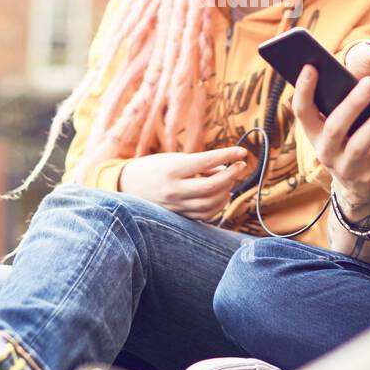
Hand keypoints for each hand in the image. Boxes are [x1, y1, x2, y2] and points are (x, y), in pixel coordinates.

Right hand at [117, 147, 249, 221]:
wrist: (127, 188)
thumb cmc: (153, 168)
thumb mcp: (173, 159)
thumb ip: (199, 164)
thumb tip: (224, 168)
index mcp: (171, 170)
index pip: (207, 161)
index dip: (228, 156)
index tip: (242, 152)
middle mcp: (174, 190)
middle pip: (212, 186)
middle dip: (232, 176)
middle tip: (240, 166)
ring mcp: (176, 207)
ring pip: (212, 203)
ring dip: (227, 190)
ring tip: (230, 179)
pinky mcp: (179, 217)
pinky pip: (206, 214)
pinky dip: (219, 204)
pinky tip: (222, 194)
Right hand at [292, 65, 369, 210]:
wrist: (360, 188)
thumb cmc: (349, 143)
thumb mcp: (338, 130)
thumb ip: (339, 106)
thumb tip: (353, 74)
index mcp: (315, 135)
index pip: (302, 111)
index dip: (303, 89)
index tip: (311, 66)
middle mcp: (327, 153)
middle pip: (335, 127)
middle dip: (352, 103)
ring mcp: (348, 168)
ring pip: (360, 144)